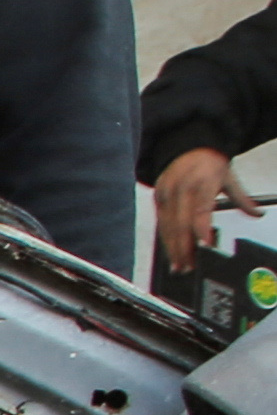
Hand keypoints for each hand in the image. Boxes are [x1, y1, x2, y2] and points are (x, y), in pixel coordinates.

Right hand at [157, 144, 260, 276]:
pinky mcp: (157, 199)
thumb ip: (242, 200)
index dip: (201, 230)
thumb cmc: (209, 164)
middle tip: (190, 266)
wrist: (187, 147)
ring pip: (168, 227)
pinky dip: (167, 240)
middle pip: (180, 224)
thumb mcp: (229, 178)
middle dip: (184, 248)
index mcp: (201, 182)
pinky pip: (161, 224)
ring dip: (173, 249)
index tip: (205, 247)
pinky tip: (172, 253)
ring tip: (180, 266)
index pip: (200, 210)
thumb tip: (257, 214)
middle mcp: (180, 188)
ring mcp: (166, 194)